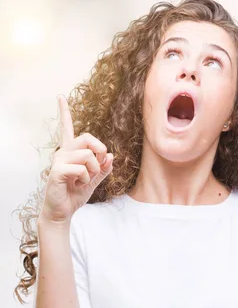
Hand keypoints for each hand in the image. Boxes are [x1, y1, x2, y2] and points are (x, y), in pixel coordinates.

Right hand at [39, 95, 113, 223]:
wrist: (63, 211)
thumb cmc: (76, 193)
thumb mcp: (95, 180)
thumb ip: (104, 168)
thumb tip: (111, 155)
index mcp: (71, 152)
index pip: (67, 128)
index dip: (64, 112)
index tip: (59, 97)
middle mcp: (63, 152)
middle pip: (88, 138)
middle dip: (100, 151)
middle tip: (99, 166)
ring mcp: (58, 160)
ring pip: (88, 155)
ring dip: (94, 170)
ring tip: (84, 180)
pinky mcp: (57, 171)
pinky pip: (82, 168)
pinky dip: (86, 178)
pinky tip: (77, 184)